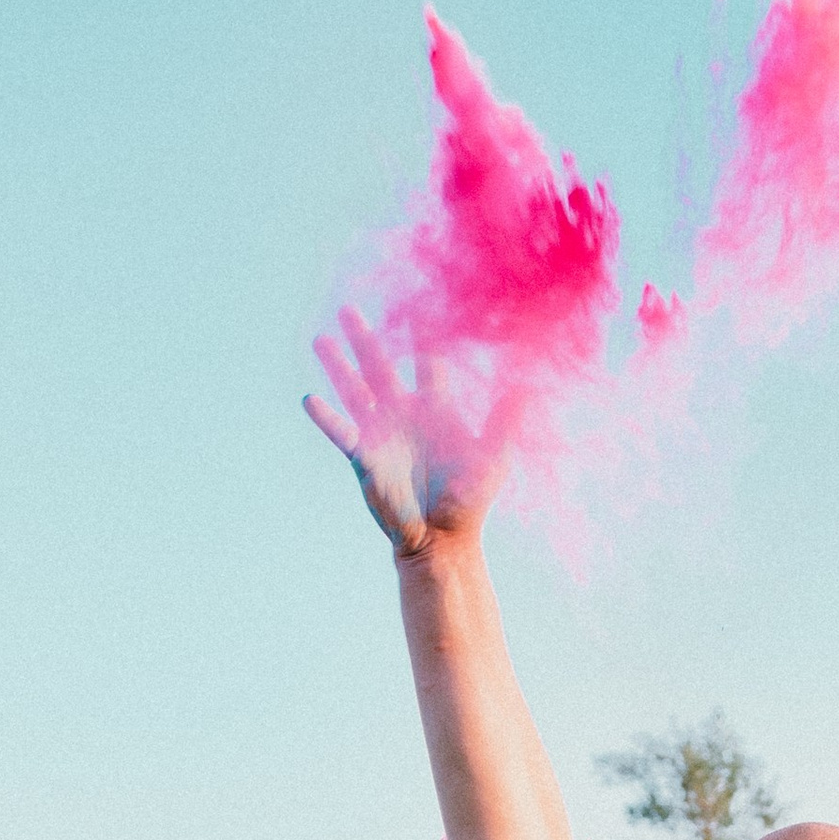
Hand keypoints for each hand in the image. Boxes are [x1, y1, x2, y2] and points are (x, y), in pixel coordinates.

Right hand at [305, 311, 519, 558]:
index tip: (417, 301)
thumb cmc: (471, 499)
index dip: (422, 332)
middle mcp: (403, 414)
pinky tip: (310, 399)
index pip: (427, 360)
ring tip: (320, 341)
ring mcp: (381, 434)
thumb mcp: (494, 457)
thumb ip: (505, 420)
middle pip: (380, 366)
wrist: (444, 538)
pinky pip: (342, 433)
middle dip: (365, 338)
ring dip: (337, 366)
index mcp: (435, 408)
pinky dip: (326, 417)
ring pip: (355, 391)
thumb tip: (528, 384)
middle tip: (349, 309)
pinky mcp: (365, 458)